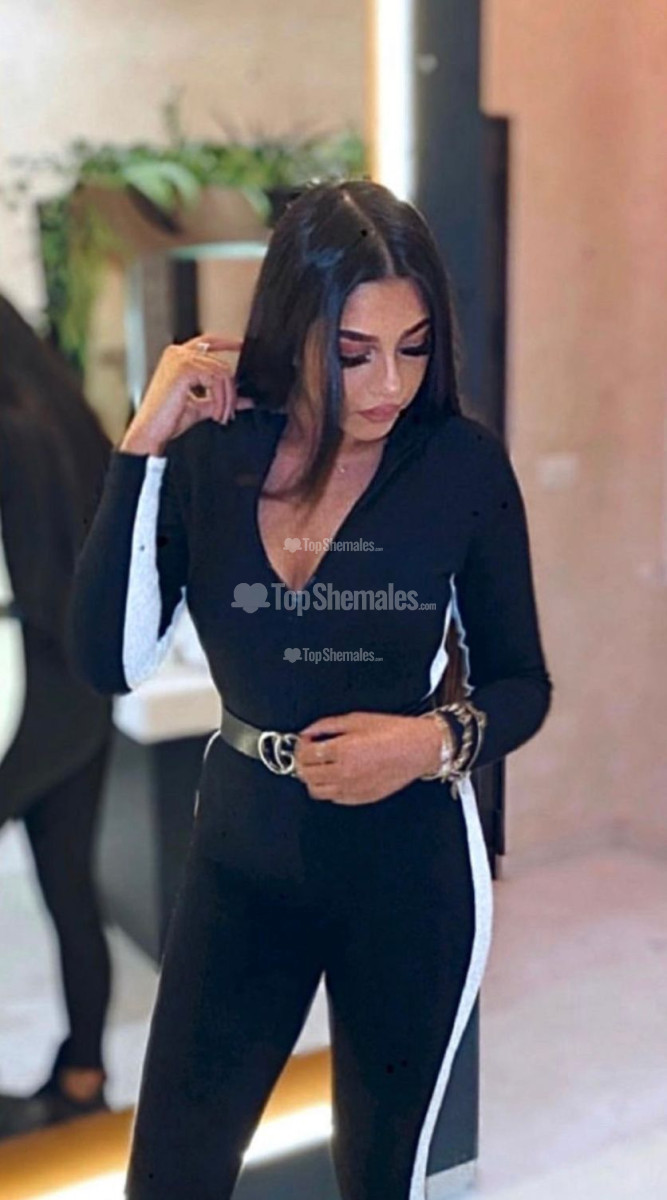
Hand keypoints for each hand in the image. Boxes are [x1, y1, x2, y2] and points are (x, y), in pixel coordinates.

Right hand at [119, 333, 255, 454]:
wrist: (152, 431)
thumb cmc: (167, 420)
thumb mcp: (201, 406)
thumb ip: (220, 399)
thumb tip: (245, 399)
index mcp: (177, 358)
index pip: (207, 342)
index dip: (227, 342)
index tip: (242, 346)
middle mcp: (177, 353)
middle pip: (219, 362)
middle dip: (230, 390)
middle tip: (230, 410)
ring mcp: (180, 358)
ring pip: (220, 372)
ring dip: (226, 398)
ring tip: (221, 415)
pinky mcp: (184, 368)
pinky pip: (215, 380)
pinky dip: (220, 399)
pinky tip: (215, 413)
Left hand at [293, 711, 442, 804]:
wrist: (418, 749)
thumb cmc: (393, 732)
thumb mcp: (357, 719)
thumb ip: (327, 725)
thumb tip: (308, 731)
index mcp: (342, 750)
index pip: (304, 755)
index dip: (300, 746)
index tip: (305, 741)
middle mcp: (344, 772)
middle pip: (305, 774)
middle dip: (302, 762)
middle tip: (309, 752)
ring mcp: (352, 788)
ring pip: (316, 791)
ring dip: (313, 778)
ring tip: (321, 766)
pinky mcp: (360, 798)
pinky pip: (333, 798)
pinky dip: (329, 788)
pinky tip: (337, 775)